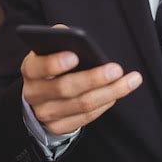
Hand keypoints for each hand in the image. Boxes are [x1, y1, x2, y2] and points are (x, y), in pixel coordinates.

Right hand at [21, 25, 142, 134]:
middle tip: (116, 69)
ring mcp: (46, 114)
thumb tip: (70, 33)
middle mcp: (34, 94)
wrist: (40, 97)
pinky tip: (118, 92)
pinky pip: (86, 118)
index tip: (75, 55)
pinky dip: (105, 104)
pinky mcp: (59, 128)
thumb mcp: (49, 50)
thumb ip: (59, 39)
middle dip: (93, 78)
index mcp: (30, 70)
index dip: (55, 63)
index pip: (39, 67)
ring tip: (131, 80)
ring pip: (81, 105)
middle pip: (65, 88)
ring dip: (110, 92)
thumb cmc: (52, 66)